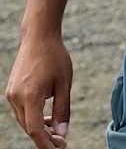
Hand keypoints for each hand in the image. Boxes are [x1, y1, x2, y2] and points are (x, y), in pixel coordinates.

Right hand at [5, 34, 72, 148]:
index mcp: (30, 96)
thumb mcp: (65, 84)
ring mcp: (11, 94)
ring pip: (24, 120)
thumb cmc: (55, 57)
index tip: (59, 148)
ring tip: (56, 131)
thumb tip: (62, 132)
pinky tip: (47, 118)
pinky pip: (22, 110)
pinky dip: (33, 117)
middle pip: (28, 127)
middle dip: (45, 138)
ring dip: (39, 128)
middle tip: (62, 142)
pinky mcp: (11, 91)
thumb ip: (63, 109)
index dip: (45, 143)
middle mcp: (16, 97)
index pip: (34, 129)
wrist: (39, 37)